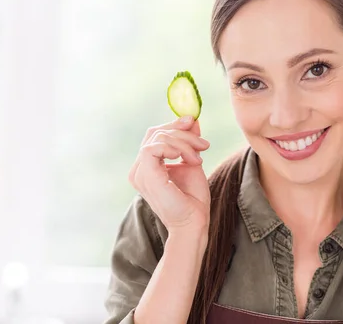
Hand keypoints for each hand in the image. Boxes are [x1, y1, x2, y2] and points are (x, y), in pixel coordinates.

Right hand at [128, 116, 210, 230]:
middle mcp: (139, 169)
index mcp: (147, 166)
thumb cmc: (192, 199)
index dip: (173, 124)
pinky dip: (174, 147)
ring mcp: (139, 173)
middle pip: (156, 133)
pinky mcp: (145, 175)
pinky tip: (187, 159)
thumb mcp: (192, 162)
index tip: (193, 121)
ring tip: (199, 158)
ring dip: (184, 143)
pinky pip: (154, 147)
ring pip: (158, 138)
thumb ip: (189, 142)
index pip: (155, 135)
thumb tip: (192, 119)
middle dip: (182, 132)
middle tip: (203, 144)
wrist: (193, 223)